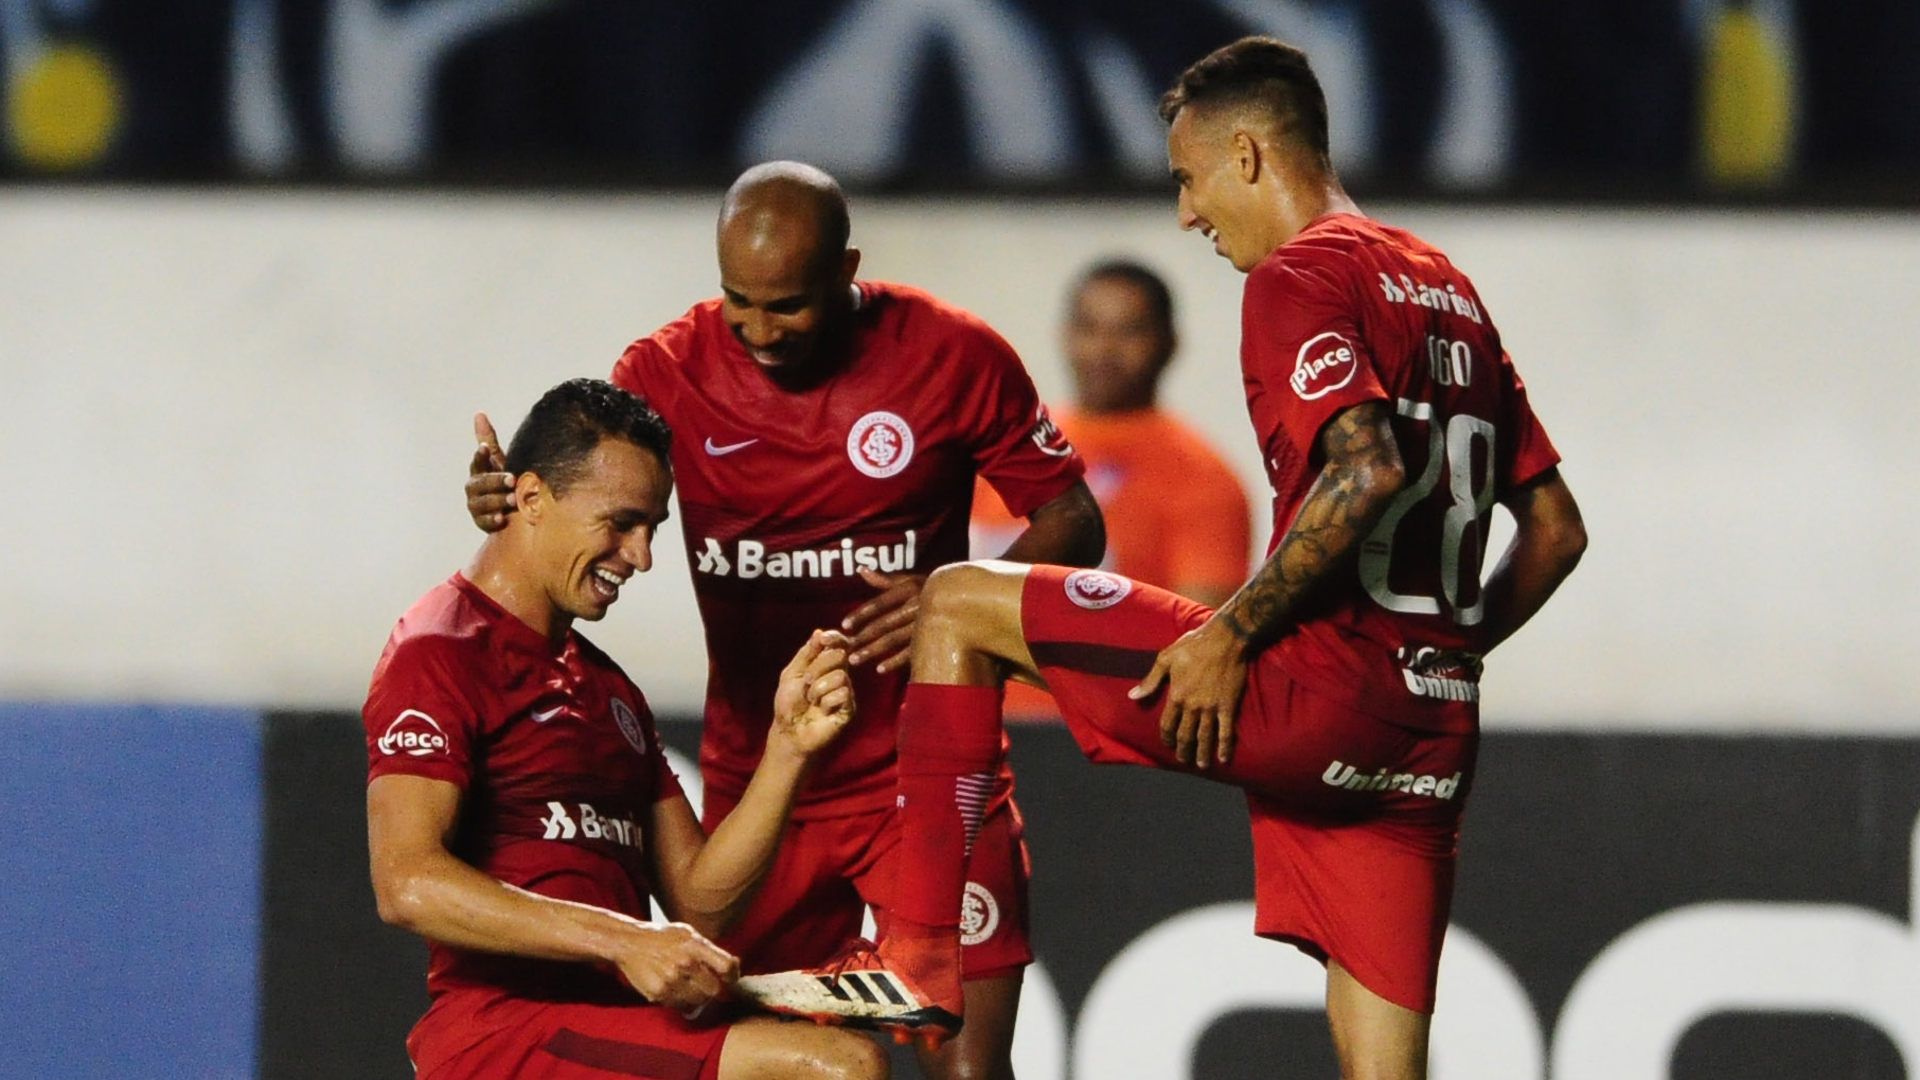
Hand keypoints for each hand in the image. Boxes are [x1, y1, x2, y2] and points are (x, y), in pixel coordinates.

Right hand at [466, 412, 516, 532]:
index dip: (480, 456)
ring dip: (497, 500)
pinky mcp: (482, 523)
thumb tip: (479, 414)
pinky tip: (502, 518)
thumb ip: (489, 440)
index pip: (477, 462)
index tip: (486, 448)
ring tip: (514, 499)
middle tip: (512, 479)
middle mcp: (474, 489)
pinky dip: (493, 520)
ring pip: (482, 503)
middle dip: (495, 481)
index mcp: (478, 472)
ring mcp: (476, 507)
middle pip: (479, 484)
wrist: (512, 509)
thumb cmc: (504, 480)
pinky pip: (485, 522)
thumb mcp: (499, 460)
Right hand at [610, 921, 738, 1012]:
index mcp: (695, 945)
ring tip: (692, 988)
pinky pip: (680, 1006)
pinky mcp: (658, 994)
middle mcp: (684, 963)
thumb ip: (710, 949)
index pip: (726, 967)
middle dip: (715, 989)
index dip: (733, 976)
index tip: (730, 979)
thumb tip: (733, 966)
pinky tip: (677, 990)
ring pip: (699, 1002)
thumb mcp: (688, 934)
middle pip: (715, 990)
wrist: (629, 943)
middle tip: (709, 985)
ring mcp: (671, 980)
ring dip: (699, 998)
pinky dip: (683, 1002)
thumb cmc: (662, 938)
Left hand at [770, 630, 856, 755]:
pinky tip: (822, 711)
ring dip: (819, 688)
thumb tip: (819, 632)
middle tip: (806, 682)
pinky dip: (826, 701)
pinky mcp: (850, 708)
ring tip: (812, 700)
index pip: (839, 644)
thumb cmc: (788, 703)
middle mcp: (839, 675)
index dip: (835, 638)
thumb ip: (806, 654)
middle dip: (818, 667)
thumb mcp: (792, 673)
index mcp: (826, 664)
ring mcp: (846, 691)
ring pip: (841, 676)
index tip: (824, 639)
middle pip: (839, 655)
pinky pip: (843, 693)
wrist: (789, 730)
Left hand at [841, 569, 925, 673]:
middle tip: (845, 647)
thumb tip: (861, 570)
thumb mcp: (912, 580)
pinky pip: (911, 653)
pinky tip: (879, 669)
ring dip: (873, 651)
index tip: (844, 625)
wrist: (968, 599)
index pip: (880, 603)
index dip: (861, 614)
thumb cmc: (932, 589)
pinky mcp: (932, 640)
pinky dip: (895, 662)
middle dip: (863, 636)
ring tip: (854, 659)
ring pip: (894, 640)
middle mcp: (915, 607)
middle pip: (884, 624)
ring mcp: (924, 625)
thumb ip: (885, 580)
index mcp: (909, 590)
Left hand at [1129, 616, 1250, 768]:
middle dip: (1183, 750)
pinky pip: (1226, 731)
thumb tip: (1132, 696)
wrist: (1224, 639)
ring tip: (1200, 765)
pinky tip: (1224, 759)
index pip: (1167, 725)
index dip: (1166, 737)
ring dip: (1201, 754)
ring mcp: (1211, 708)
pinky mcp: (1228, 706)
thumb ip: (1150, 681)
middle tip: (1183, 760)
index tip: (1168, 744)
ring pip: (1204, 737)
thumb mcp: (1165, 659)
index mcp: (1176, 696)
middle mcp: (1192, 706)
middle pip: (1185, 735)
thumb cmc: (1193, 645)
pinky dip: (1225, 747)